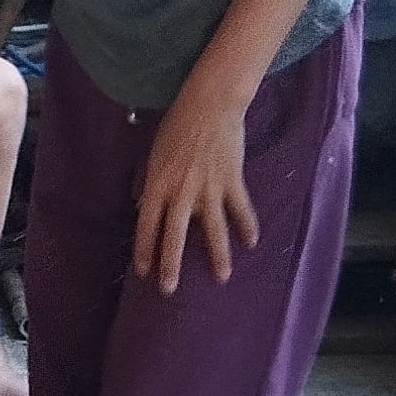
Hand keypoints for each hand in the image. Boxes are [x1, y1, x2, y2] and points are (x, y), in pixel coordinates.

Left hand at [134, 74, 258, 290]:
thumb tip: (144, 210)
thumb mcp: (154, 157)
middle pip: (175, 234)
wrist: (208, 106)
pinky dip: (247, 225)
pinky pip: (240, 208)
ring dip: (217, 254)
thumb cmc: (175, 129)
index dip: (145, 249)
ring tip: (221, 277)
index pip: (146, 225)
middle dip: (171, 264)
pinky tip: (252, 243)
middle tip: (169, 289)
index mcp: (156, 184)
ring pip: (212, 228)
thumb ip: (152, 186)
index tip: (143, 272)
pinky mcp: (232, 180)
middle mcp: (181, 190)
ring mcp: (208, 187)